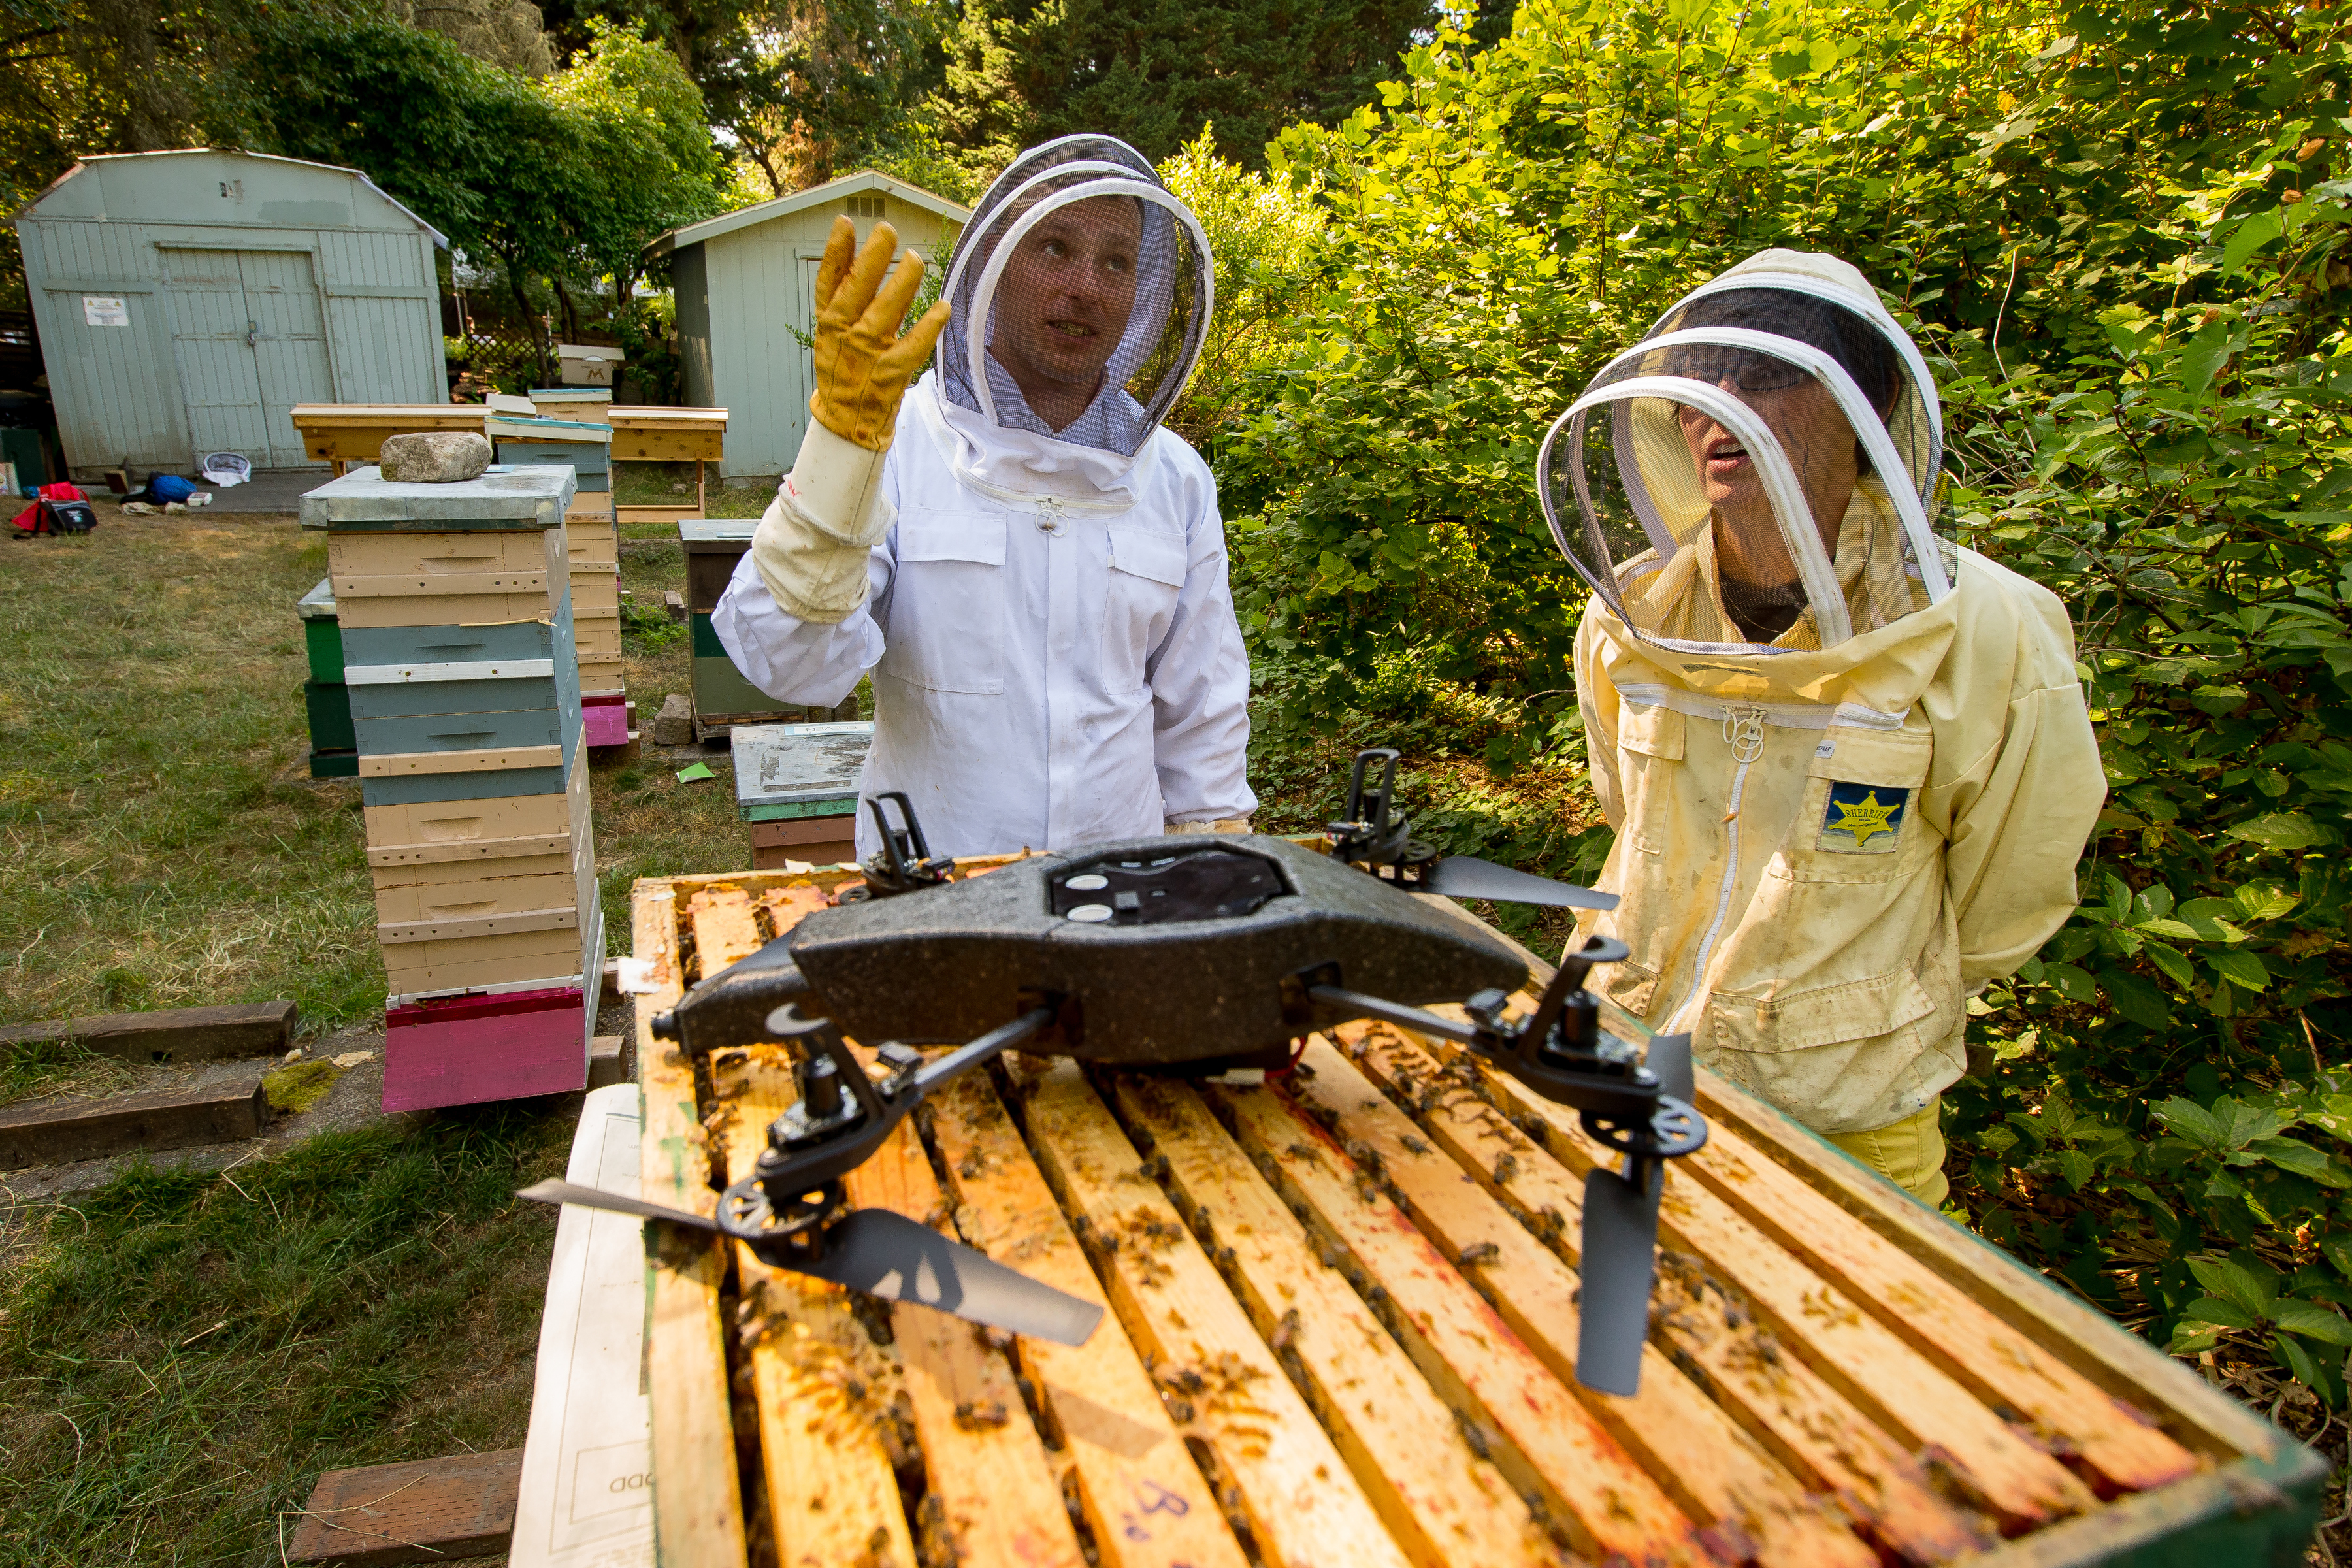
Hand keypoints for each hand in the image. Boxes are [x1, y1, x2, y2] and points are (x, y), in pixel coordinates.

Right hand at [809, 216, 953, 449]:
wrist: (846, 425)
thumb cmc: (846, 372)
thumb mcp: (838, 334)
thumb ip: (851, 298)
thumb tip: (863, 253)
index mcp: (827, 324)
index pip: (828, 283)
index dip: (836, 252)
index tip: (845, 223)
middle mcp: (842, 338)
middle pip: (856, 293)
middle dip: (871, 260)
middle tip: (887, 231)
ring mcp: (864, 358)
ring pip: (882, 316)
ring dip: (900, 286)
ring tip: (915, 259)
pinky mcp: (888, 379)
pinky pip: (910, 350)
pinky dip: (926, 329)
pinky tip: (942, 307)